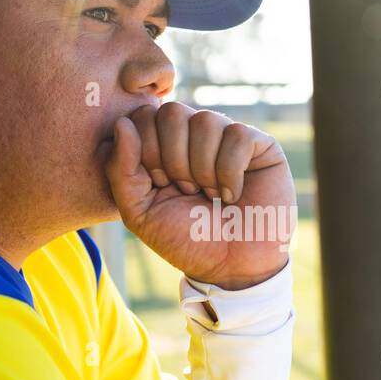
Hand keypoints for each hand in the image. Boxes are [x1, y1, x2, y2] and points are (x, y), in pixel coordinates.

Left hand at [104, 102, 295, 288]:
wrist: (230, 267)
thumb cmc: (185, 239)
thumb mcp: (139, 211)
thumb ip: (121, 169)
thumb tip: (122, 123)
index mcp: (164, 144)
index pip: (145, 116)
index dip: (148, 151)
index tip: (161, 186)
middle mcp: (195, 135)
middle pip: (172, 112)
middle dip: (174, 159)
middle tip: (186, 191)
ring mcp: (228, 137)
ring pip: (206, 121)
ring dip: (202, 169)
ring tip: (210, 195)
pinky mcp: (260, 146)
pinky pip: (237, 135)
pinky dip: (230, 172)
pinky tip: (233, 194)